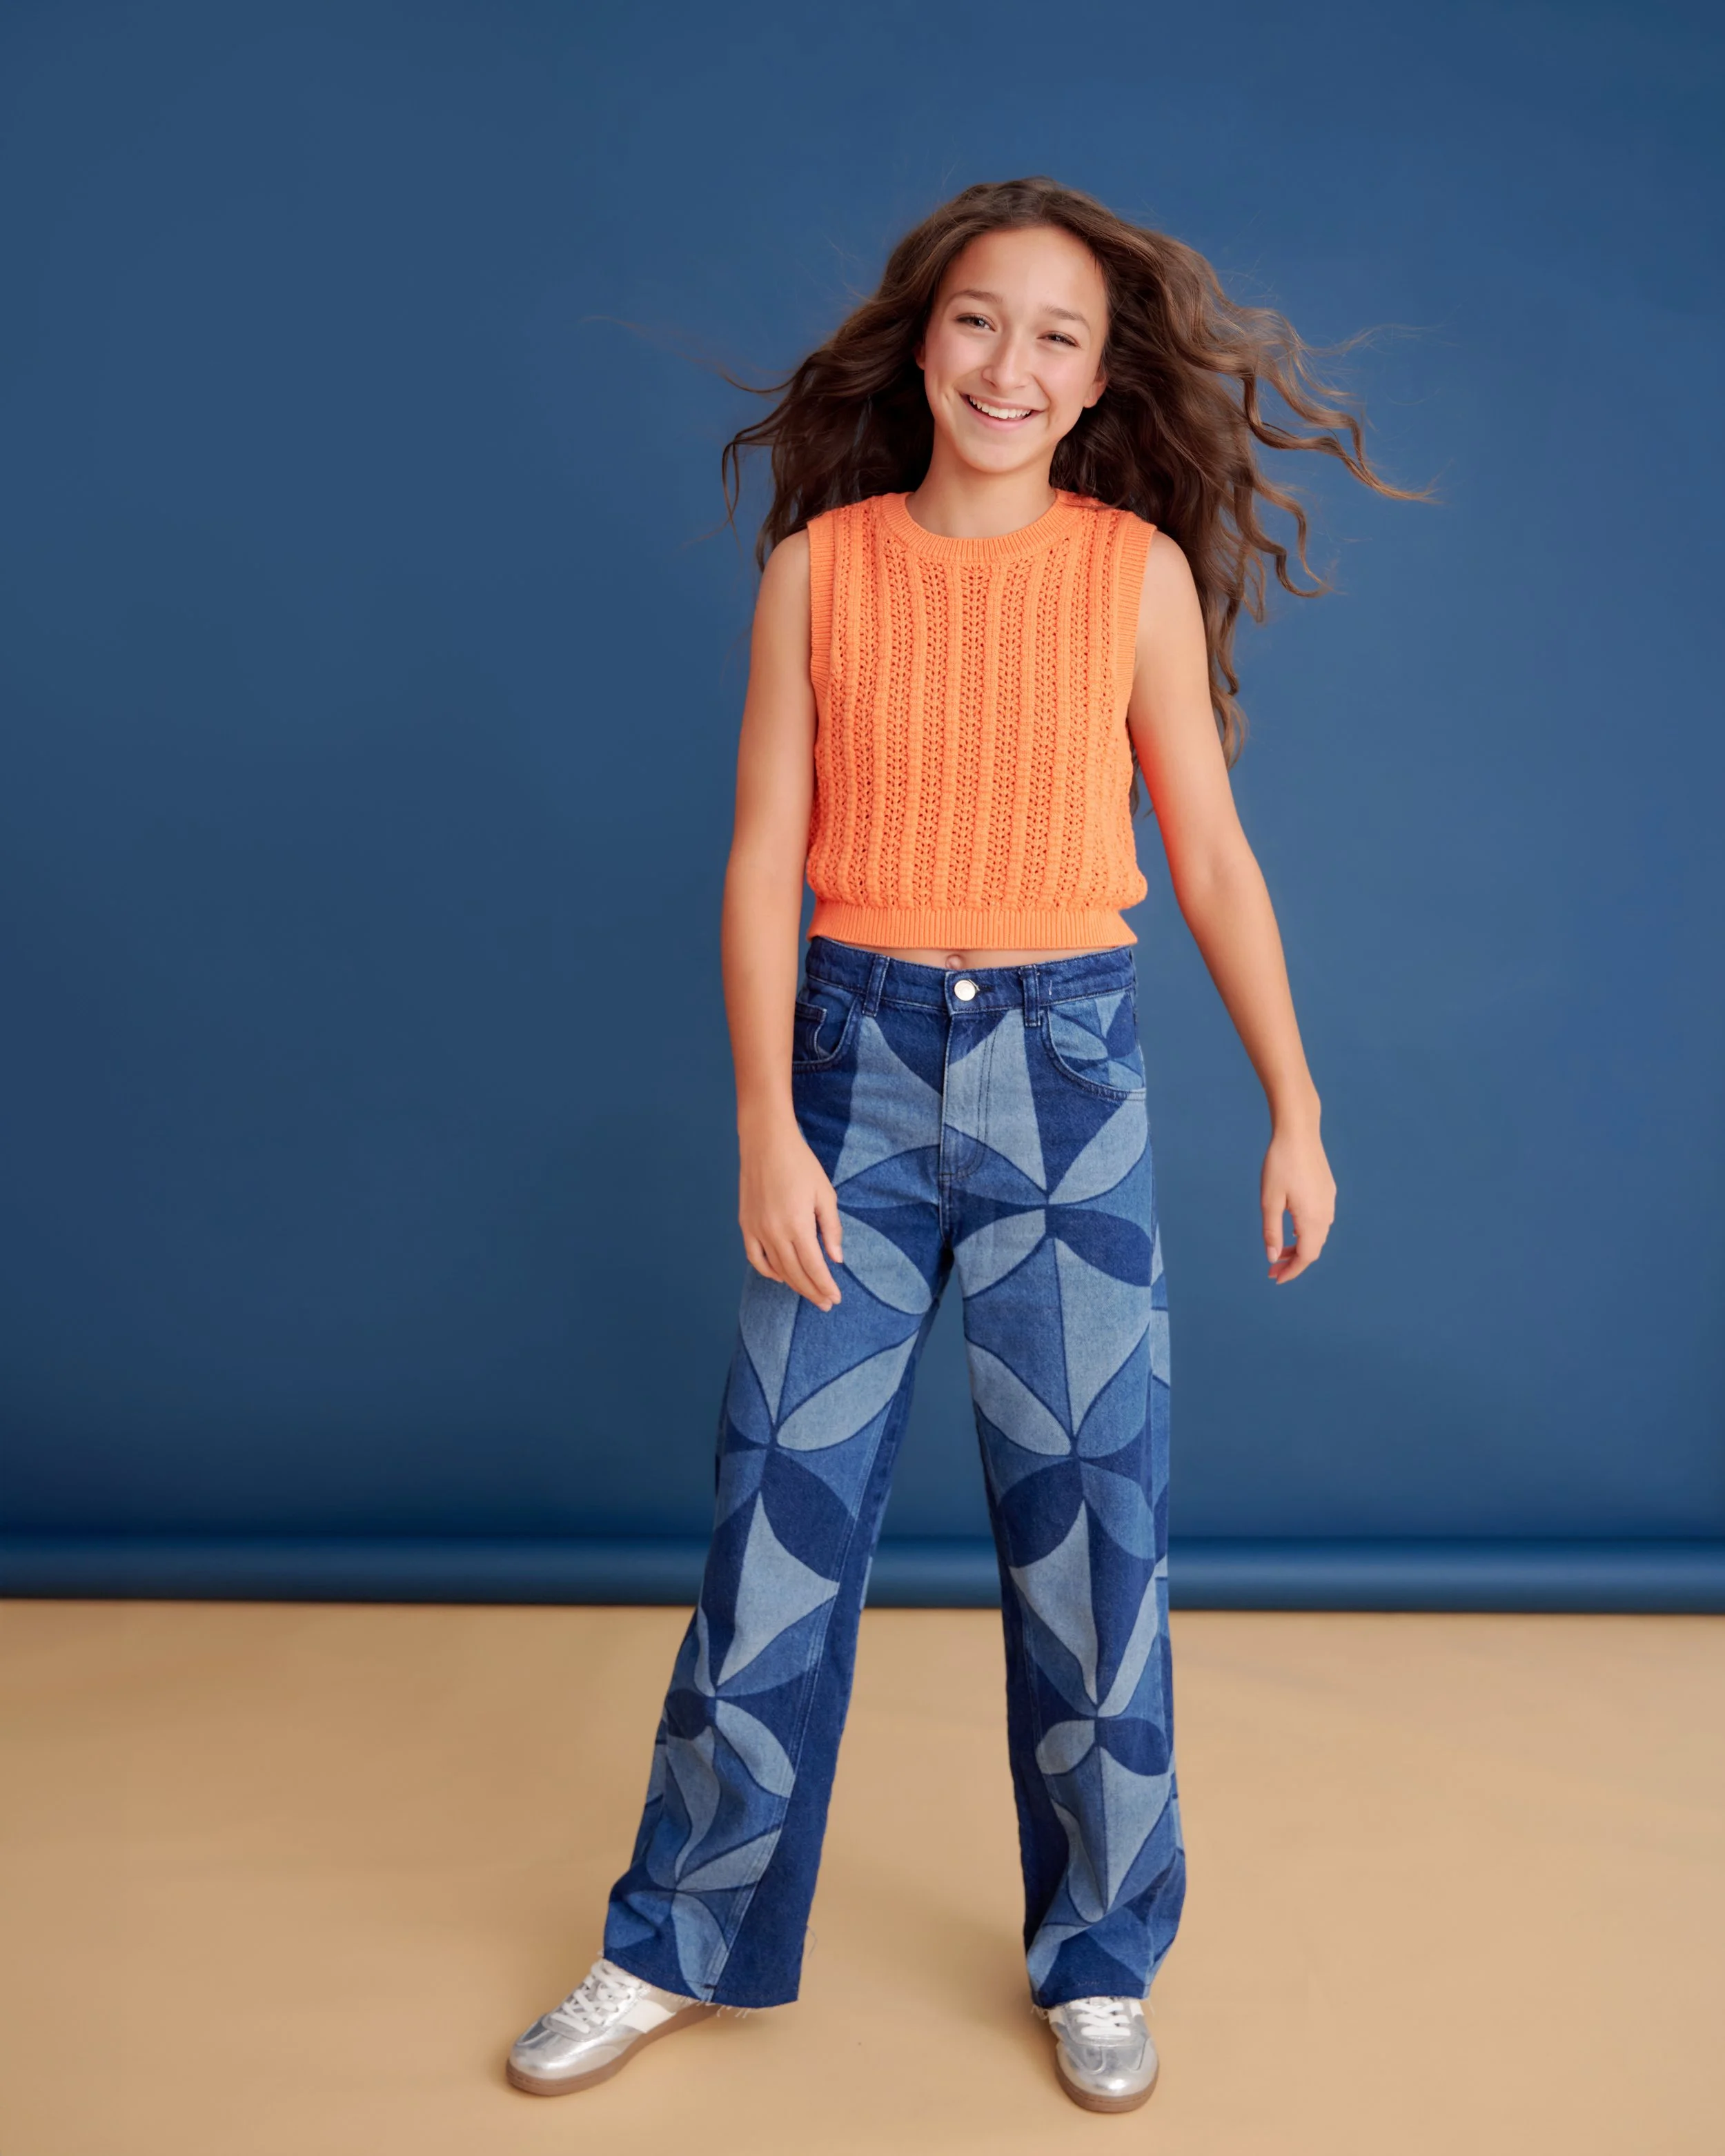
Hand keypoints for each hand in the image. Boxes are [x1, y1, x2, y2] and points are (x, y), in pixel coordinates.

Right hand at [739, 1120, 845, 1311]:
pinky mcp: (746, 1224)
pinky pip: (755, 1257)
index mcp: (798, 1225)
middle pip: (796, 1273)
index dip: (825, 1286)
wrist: (766, 1142)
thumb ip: (831, 1229)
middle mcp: (775, 1232)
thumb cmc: (800, 1164)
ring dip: (794, 1284)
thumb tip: (836, 1259)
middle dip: (813, 1291)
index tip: (836, 1298)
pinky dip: (768, 1271)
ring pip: (776, 1269)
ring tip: (809, 1292)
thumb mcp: (825, 1194)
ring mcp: (757, 1230)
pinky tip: (781, 1277)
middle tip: (826, 1303)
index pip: (814, 1267)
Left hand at [1261, 1117, 1335, 1283]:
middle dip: (1294, 1262)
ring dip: (1300, 1247)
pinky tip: (1292, 1230)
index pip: (1306, 1257)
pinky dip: (1306, 1233)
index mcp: (1312, 1219)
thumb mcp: (1270, 1200)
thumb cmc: (1280, 1164)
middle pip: (1313, 1249)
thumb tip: (1273, 1258)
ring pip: (1317, 1236)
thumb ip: (1272, 1231)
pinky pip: (1321, 1221)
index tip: (1275, 1279)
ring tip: (1280, 1251)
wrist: (1298, 1132)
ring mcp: (1329, 1202)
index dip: (1292, 1271)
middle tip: (1272, 1269)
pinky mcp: (1328, 1191)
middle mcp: (1326, 1214)